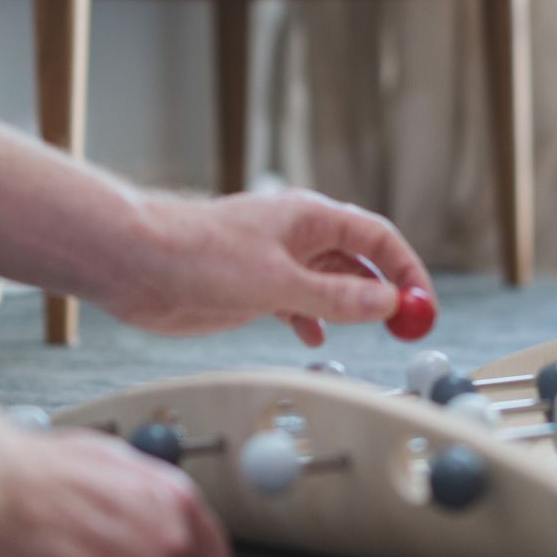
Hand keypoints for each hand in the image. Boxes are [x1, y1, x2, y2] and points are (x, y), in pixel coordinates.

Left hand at [108, 188, 434, 346]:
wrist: (134, 262)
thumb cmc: (200, 253)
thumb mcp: (276, 280)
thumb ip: (334, 296)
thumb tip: (387, 303)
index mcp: (311, 217)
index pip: (377, 237)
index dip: (405, 268)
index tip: (422, 302)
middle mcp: (300, 236)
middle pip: (360, 260)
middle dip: (385, 290)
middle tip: (406, 325)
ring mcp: (278, 262)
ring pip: (331, 283)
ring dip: (352, 307)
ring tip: (371, 333)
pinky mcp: (255, 287)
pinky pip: (300, 302)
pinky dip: (314, 320)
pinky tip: (313, 339)